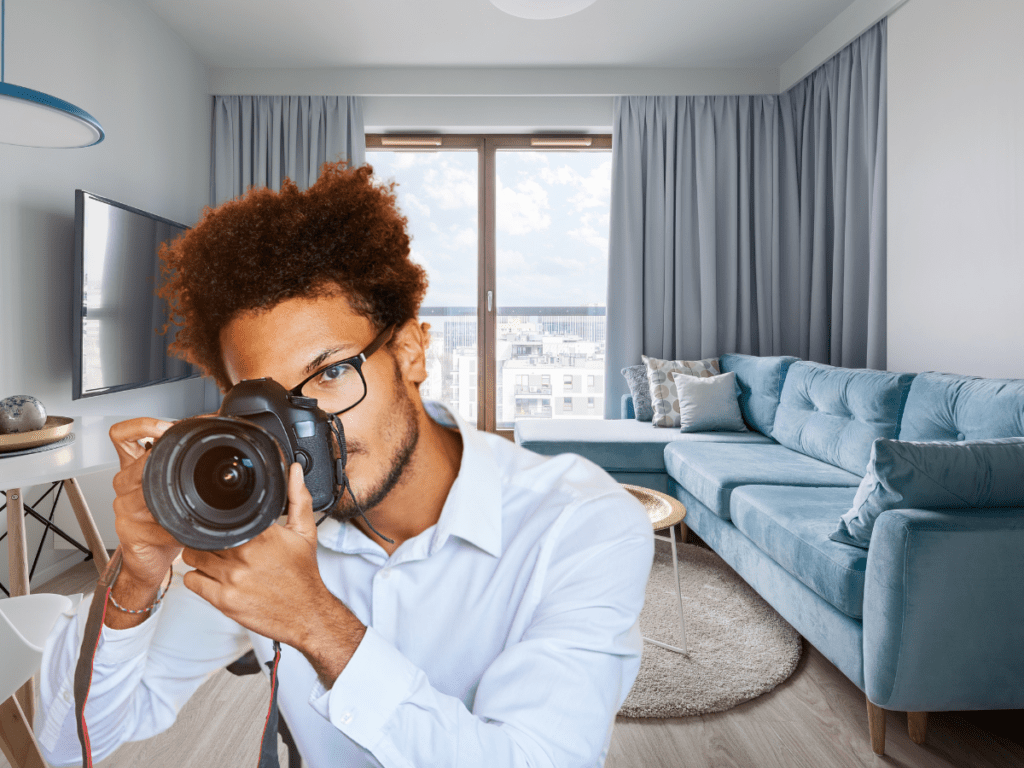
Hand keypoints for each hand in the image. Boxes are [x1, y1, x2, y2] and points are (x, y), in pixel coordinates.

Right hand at [109, 417, 182, 588]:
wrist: (149, 559)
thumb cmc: (163, 521)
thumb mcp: (171, 486)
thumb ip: (180, 462)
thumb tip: (209, 432)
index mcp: (133, 467)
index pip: (121, 435)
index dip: (141, 426)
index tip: (165, 427)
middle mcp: (124, 484)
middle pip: (136, 463)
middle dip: (164, 462)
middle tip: (190, 462)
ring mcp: (123, 508)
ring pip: (144, 493)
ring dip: (170, 497)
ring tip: (189, 502)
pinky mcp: (129, 531)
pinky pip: (155, 525)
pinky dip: (175, 528)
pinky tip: (185, 531)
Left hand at [180, 464, 365, 675]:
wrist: (307, 614)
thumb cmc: (303, 575)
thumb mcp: (305, 533)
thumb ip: (298, 498)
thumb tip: (295, 471)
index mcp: (262, 535)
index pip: (222, 516)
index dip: (216, 516)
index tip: (219, 519)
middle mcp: (244, 555)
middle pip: (202, 535)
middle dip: (207, 537)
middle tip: (216, 541)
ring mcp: (231, 578)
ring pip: (192, 556)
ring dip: (198, 556)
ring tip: (212, 557)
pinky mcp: (223, 600)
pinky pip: (191, 581)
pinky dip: (196, 577)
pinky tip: (210, 576)